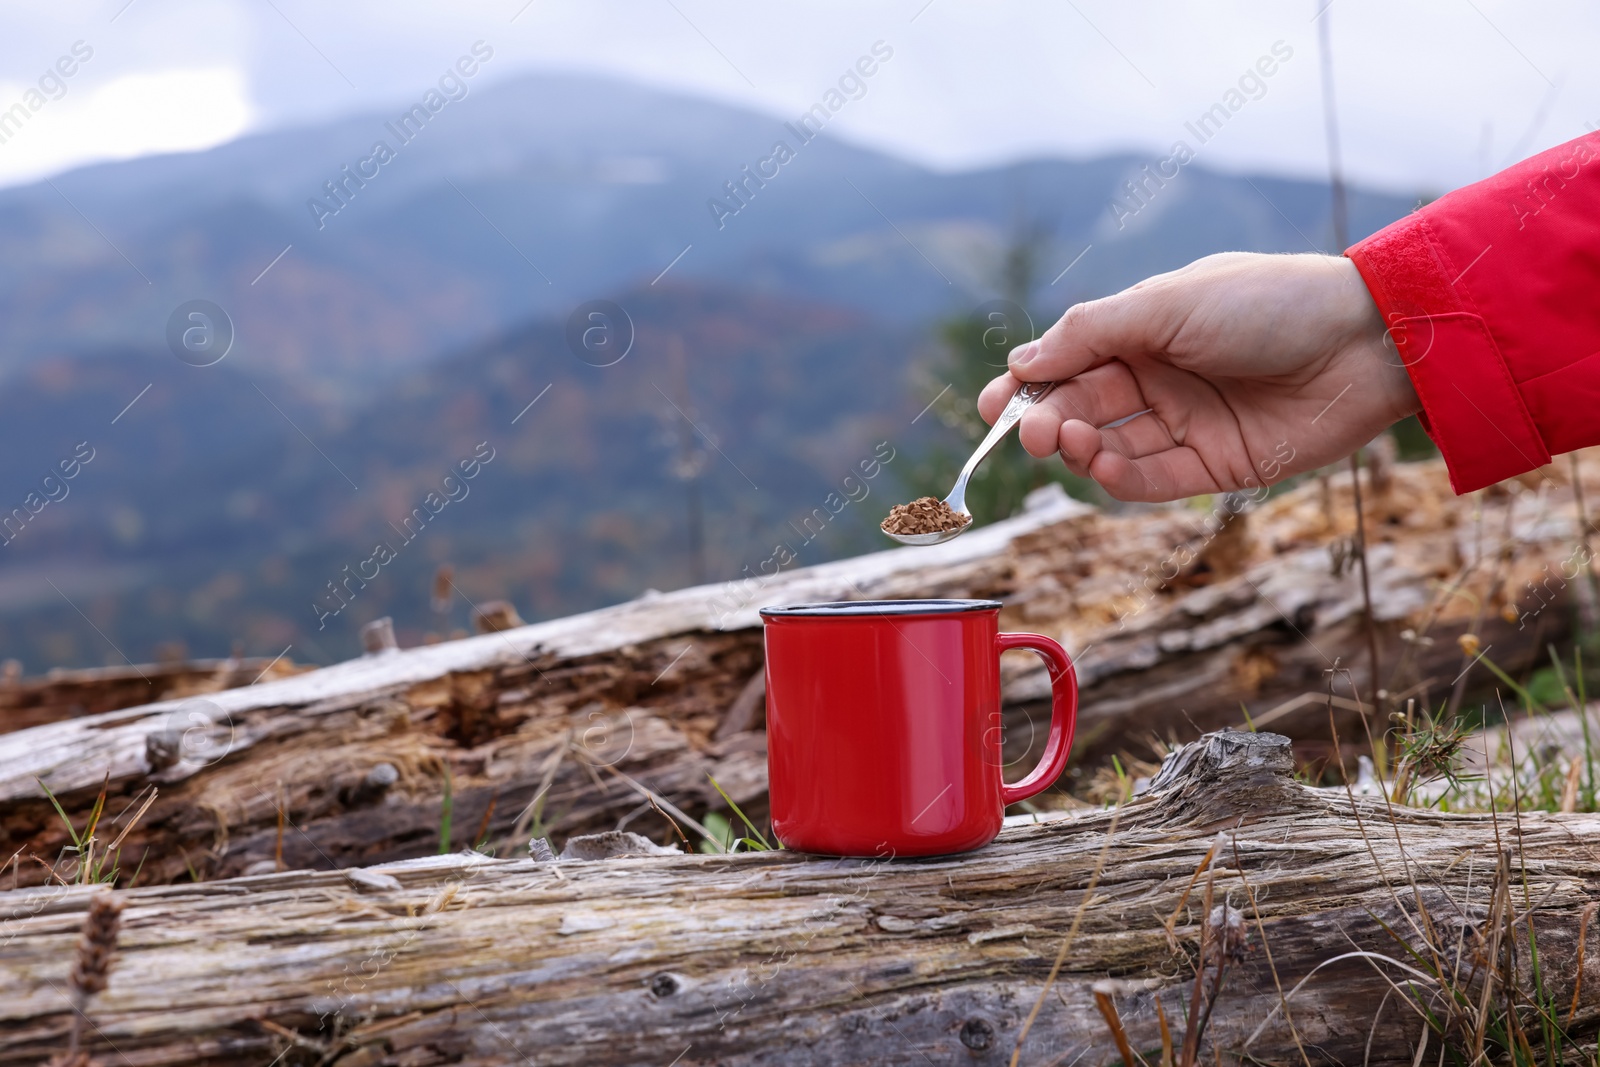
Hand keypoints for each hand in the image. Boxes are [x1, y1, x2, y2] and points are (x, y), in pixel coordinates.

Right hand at [978, 252, 1418, 501]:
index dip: (1027, 386)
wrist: (1367, 341)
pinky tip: (1104, 466)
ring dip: (1080, 449)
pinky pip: (1151, 480)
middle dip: (1048, 422)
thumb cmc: (1271, 302)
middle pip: (1082, 409)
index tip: (992, 406)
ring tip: (1069, 442)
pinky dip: (1119, 478)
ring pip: (1110, 447)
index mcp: (1144, 331)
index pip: (1068, 364)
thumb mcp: (1169, 303)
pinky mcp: (1214, 466)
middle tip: (1030, 432)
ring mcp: (1186, 424)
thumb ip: (1092, 332)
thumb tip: (1022, 360)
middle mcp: (1160, 379)